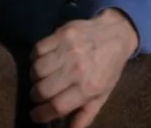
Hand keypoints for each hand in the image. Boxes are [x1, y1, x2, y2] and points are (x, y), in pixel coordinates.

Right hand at [29, 9, 138, 127]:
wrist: (115, 35)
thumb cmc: (108, 68)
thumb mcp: (103, 94)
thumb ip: (86, 113)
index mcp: (89, 88)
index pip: (57, 106)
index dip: (41, 114)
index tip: (35, 115)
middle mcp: (77, 70)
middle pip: (42, 89)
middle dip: (36, 96)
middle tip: (38, 96)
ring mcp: (68, 50)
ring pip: (36, 70)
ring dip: (35, 77)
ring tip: (41, 77)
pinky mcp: (60, 35)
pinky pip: (36, 50)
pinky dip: (36, 58)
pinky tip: (43, 60)